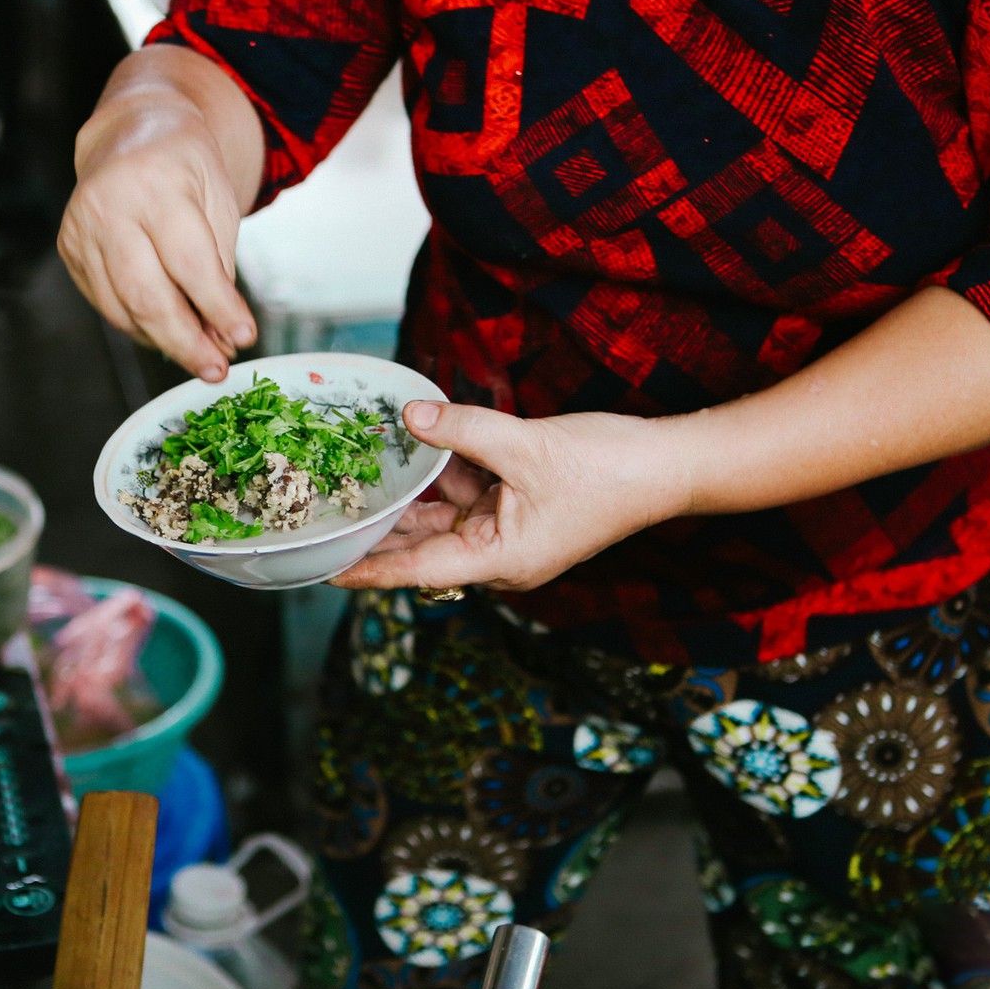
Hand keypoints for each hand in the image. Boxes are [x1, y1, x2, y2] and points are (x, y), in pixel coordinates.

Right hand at [59, 84, 256, 381]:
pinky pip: (106, 303)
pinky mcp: (69, 248)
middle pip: (147, 294)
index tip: (242, 339)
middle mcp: (109, 206)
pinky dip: (138, 325)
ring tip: (199, 356)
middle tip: (216, 369)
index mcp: (155, 184)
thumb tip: (222, 337)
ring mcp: (81, 229)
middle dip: (186, 341)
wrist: (132, 132)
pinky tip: (166, 332)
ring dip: (163, 341)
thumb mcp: (217, 200)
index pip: (188, 262)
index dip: (216, 308)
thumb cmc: (185, 166)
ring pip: (122, 307)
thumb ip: (220, 267)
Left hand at [332, 403, 694, 592]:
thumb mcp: (526, 444)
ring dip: (408, 493)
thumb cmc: (608, 470)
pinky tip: (411, 444)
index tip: (326, 572)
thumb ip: (463, 430)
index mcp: (501, 560)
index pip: (419, 570)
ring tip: (353, 477)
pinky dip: (442, 471)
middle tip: (322, 518)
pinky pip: (466, 492)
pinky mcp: (516, 506)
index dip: (370, 571)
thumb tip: (410, 416)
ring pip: (441, 514)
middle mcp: (498, 555)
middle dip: (377, 529)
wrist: (666, 464)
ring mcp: (507, 532)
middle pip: (422, 544)